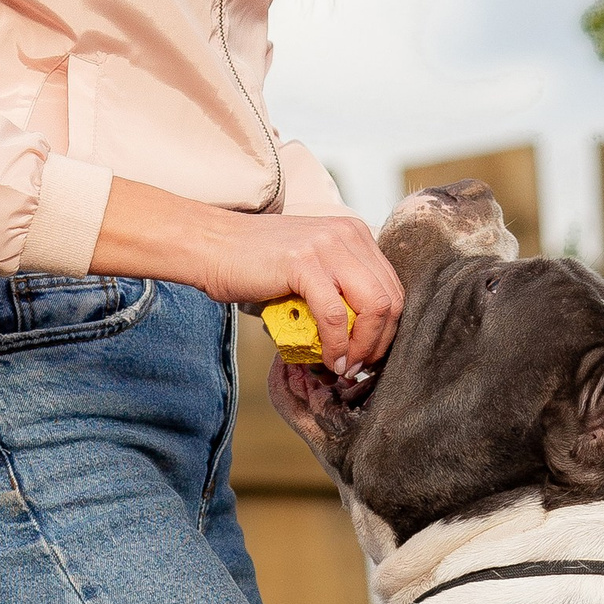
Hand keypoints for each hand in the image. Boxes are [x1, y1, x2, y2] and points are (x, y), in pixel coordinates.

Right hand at [88, 179, 403, 370]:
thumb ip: (338, 290)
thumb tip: (361, 338)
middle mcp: (348, 234)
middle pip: (391, 299)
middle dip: (381, 342)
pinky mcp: (304, 263)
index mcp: (355, 234)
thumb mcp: (310, 269)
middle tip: (361, 368)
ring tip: (345, 368)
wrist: (211, 246)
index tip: (370, 356)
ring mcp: (327, 245)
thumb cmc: (255, 265)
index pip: (393, 287)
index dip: (389, 329)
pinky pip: (336, 314)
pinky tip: (329, 360)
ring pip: (373, 306)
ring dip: (363, 347)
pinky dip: (337, 344)